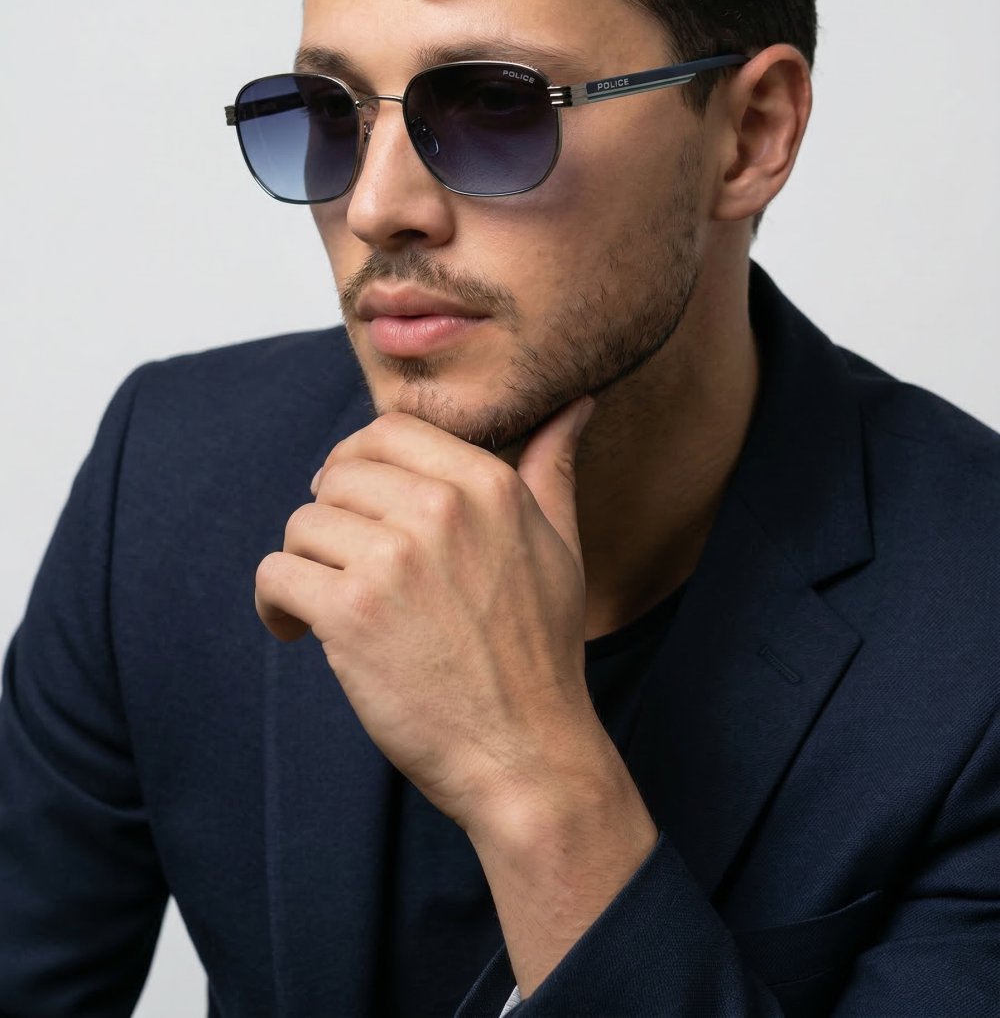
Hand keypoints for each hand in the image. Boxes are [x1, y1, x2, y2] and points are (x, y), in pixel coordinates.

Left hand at [254, 396, 598, 833]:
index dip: (358, 461)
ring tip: (322, 603)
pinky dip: (274, 603)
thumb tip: (574, 405)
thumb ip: (552, 468)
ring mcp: (393, 559)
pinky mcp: (350, 612)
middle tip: (339, 561)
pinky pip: (277, 574)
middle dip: (330, 516)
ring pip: (302, 524)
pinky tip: (296, 630)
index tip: (352, 499)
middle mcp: (439, 509)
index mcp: (487, 484)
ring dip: (304, 564)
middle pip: (338, 475)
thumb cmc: (541, 652)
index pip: (388, 430)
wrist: (526, 753)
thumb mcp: (560, 546)